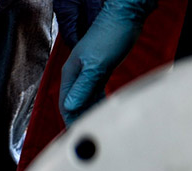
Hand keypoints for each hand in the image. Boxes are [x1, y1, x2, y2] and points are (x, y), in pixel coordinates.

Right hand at [58, 0, 155, 124]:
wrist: (125, 16)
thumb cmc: (111, 35)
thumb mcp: (97, 65)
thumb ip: (83, 86)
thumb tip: (70, 106)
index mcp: (71, 73)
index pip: (65, 102)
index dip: (70, 118)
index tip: (76, 132)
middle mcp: (76, 74)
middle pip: (74, 102)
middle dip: (79, 116)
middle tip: (88, 131)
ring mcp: (88, 72)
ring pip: (85, 98)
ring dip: (89, 110)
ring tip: (96, 123)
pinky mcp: (100, 70)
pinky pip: (95, 91)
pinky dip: (98, 101)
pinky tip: (104, 107)